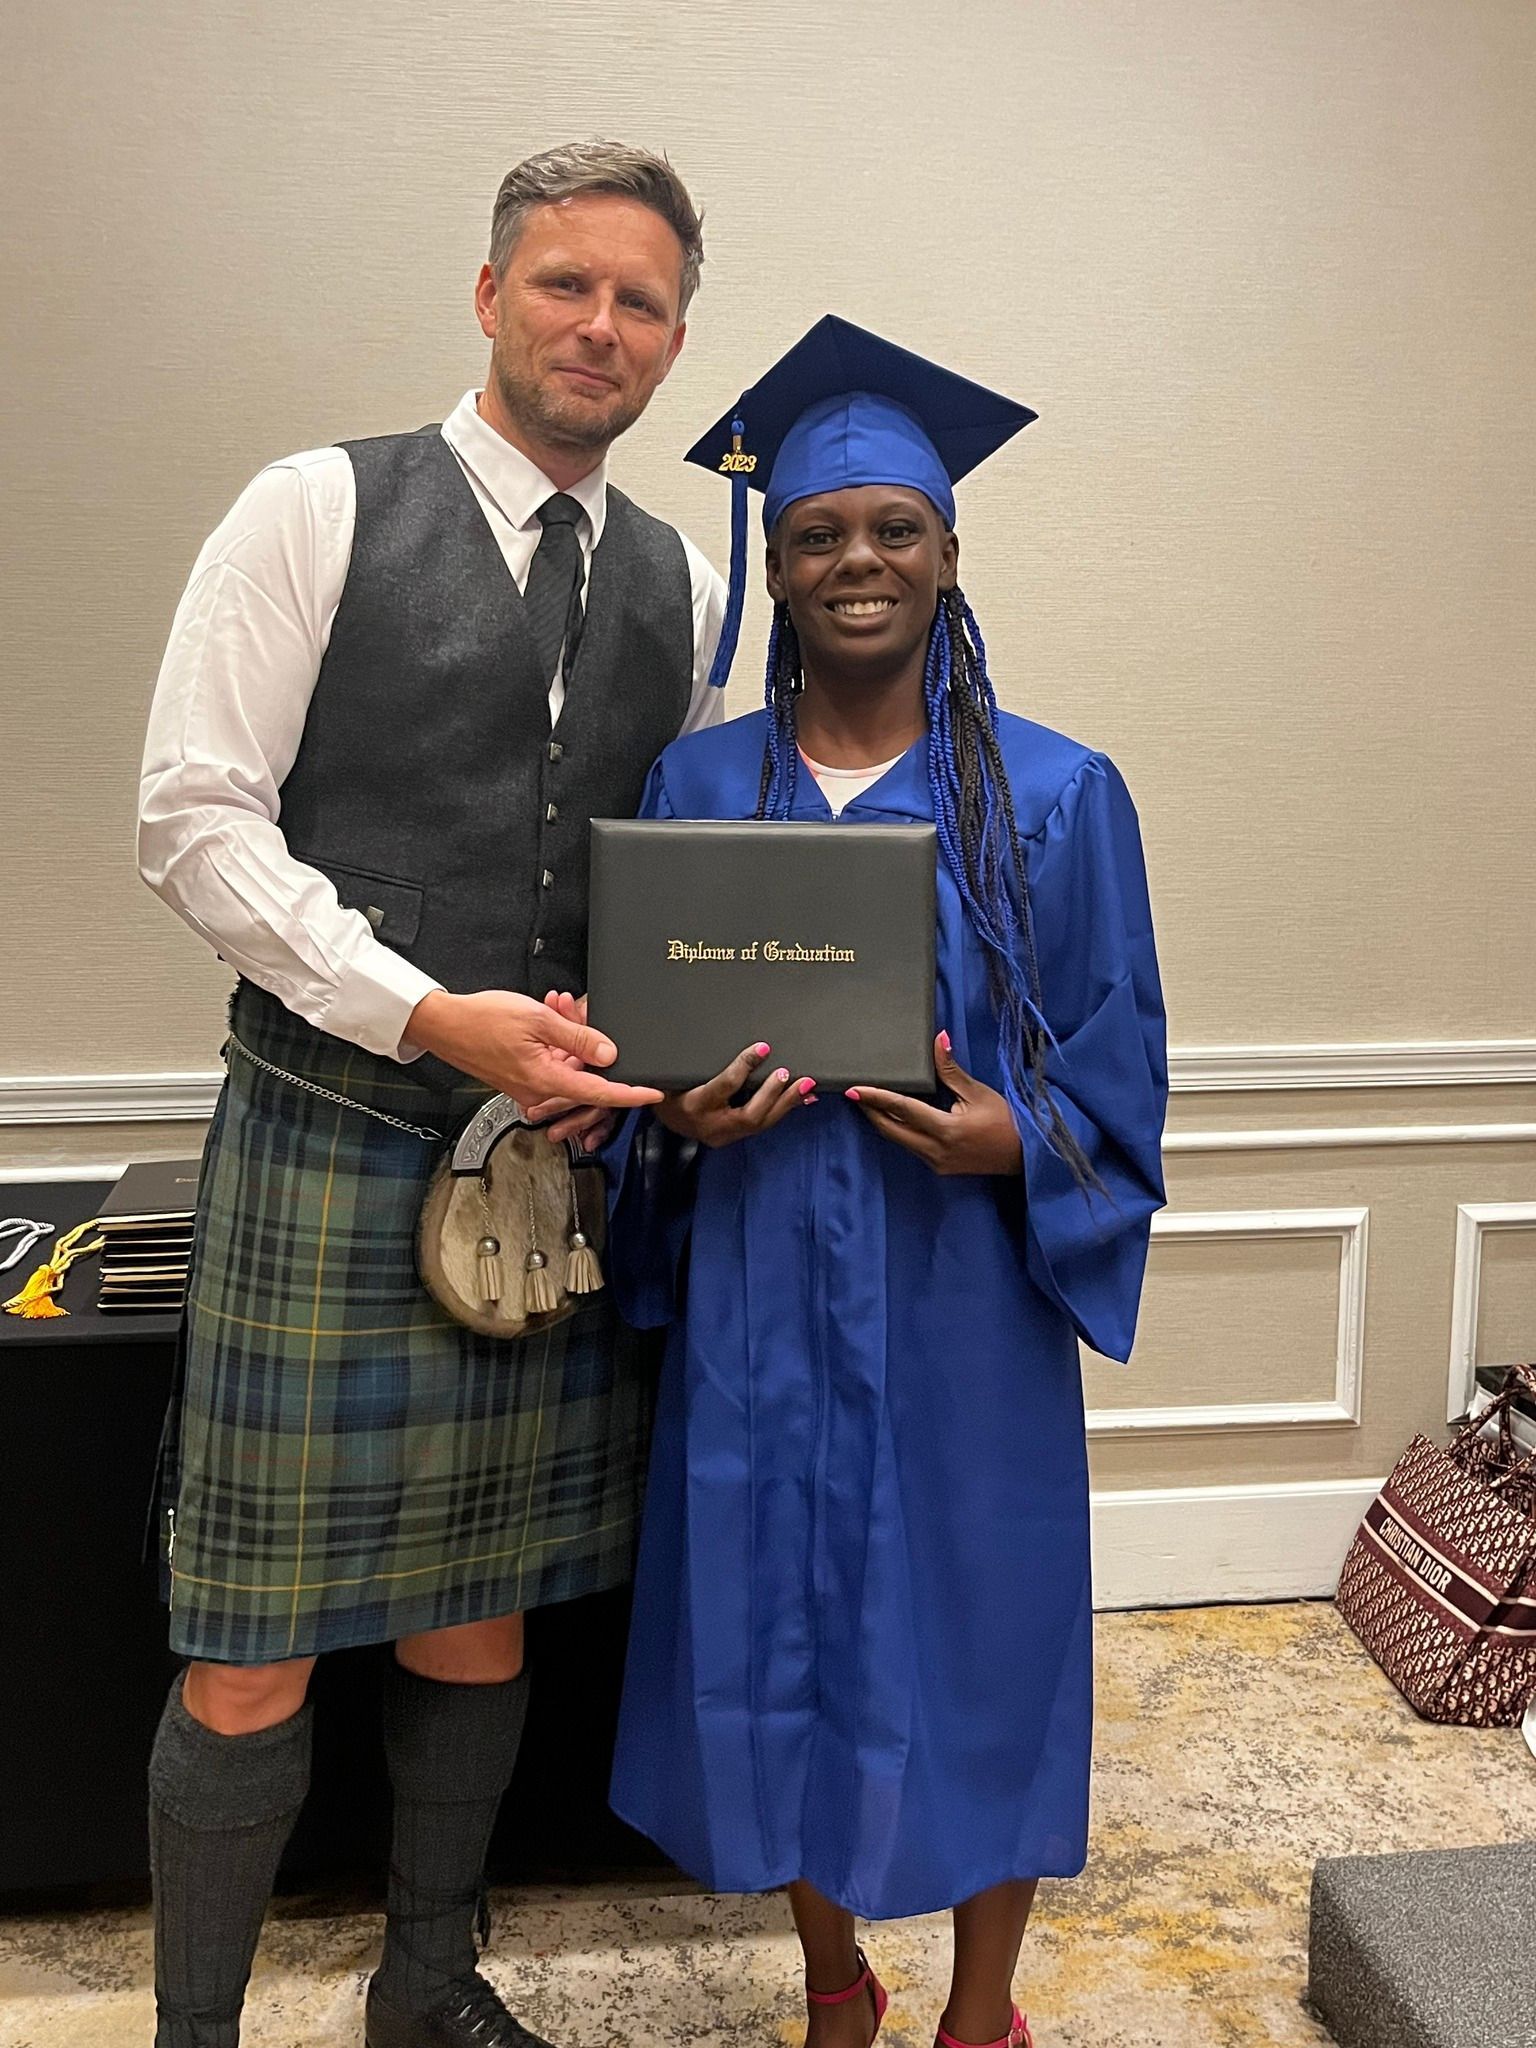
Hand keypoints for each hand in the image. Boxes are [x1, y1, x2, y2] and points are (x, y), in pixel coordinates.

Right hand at [404, 988, 661, 1112]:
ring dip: (570, 1038)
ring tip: (556, 1006)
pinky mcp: (522, 1079)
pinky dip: (555, 1044)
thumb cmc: (481, 1020)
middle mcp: (538, 1091)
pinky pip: (551, 1064)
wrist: (444, 1024)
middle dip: (589, 1042)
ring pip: (567, 1066)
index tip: (653, 1093)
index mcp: (545, 1080)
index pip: (600, 1092)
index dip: (630, 1094)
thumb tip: (608, 1052)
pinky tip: (549, 1017)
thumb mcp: (538, 1020)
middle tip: (577, 1010)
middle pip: (584, 1074)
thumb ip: (577, 1037)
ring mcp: (529, 1087)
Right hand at [654, 1043, 817, 1148]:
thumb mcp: (676, 1073)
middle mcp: (711, 1125)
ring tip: (806, 1086)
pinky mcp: (733, 1137)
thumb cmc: (670, 1088)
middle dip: (773, 1093)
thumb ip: (696, 1060)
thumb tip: (716, 1032)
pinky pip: (761, 1125)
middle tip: (788, 1073)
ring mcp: (724, 1135)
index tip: (763, 1048)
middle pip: (749, 1115)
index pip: (725, 1086)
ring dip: (785, 1103)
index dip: (745, 1066)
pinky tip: (799, 1099)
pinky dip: (781, 1110)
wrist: (665, 1118)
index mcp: (694, 1105)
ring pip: (760, 1123)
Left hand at [847, 1032, 1022, 1176]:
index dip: (876, 1098)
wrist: (1023, 1154)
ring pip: (899, 1140)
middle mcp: (936, 1150)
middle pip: (891, 1129)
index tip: (854, 1090)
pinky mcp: (939, 1167)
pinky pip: (911, 1147)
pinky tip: (894, 1117)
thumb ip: (951, 1069)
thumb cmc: (1005, 1120)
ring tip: (869, 1102)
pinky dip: (899, 1131)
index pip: (902, 1109)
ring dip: (882, 1121)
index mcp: (946, 1129)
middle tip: (856, 1094)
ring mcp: (936, 1162)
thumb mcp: (977, 1092)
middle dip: (870, 1111)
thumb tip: (938, 1039)